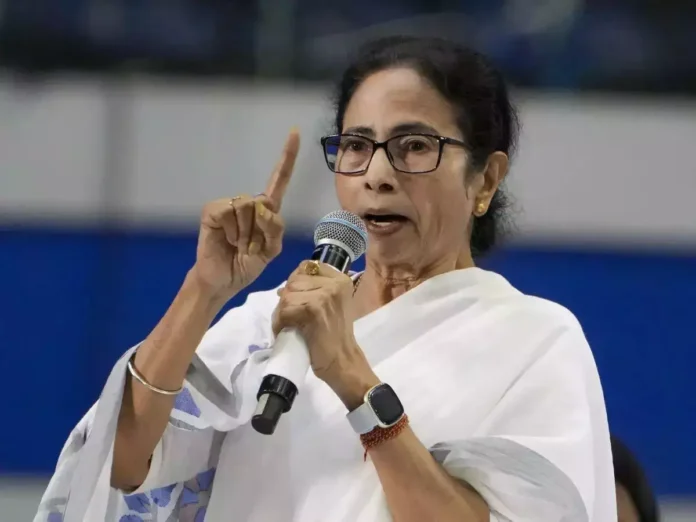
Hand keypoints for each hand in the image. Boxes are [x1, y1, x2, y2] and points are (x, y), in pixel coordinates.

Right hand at [191, 129, 299, 300]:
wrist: (223, 280)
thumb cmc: (246, 264)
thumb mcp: (271, 250)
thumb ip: (275, 229)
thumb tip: (263, 206)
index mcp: (266, 211)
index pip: (279, 181)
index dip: (287, 157)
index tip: (294, 132)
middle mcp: (249, 203)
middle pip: (264, 203)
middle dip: (261, 231)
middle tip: (249, 247)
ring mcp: (229, 205)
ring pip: (247, 207)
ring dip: (246, 233)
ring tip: (237, 244)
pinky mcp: (213, 210)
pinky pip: (229, 211)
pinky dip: (231, 230)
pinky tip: (226, 240)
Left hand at [272, 261, 378, 408]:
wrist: (343, 361)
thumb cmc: (334, 336)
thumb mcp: (331, 305)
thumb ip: (315, 290)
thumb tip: (284, 287)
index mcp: (341, 279)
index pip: (307, 266)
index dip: (295, 281)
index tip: (296, 299)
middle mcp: (336, 283)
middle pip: (294, 280)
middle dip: (286, 299)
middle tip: (288, 317)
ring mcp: (326, 294)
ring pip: (287, 295)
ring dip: (281, 312)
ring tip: (286, 325)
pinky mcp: (314, 308)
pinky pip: (285, 309)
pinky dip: (280, 322)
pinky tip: (285, 331)